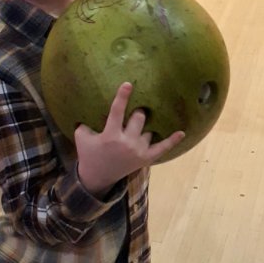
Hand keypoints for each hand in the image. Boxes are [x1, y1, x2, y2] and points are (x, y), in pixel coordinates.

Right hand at [75, 82, 184, 196]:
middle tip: (137, 108)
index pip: (117, 112)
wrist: (97, 178)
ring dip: (145, 125)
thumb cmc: (89, 154)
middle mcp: (127, 143)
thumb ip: (85, 121)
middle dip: (138, 111)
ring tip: (143, 120)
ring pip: (148, 130)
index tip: (128, 84)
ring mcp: (138, 151)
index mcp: (110, 136)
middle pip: (139, 118)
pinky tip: (182, 133)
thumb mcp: (82, 136)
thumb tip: (92, 104)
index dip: (122, 97)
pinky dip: (172, 141)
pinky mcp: (146, 159)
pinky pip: (162, 148)